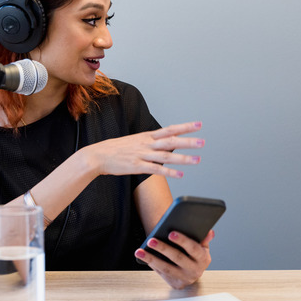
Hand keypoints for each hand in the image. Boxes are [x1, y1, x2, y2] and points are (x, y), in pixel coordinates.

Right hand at [82, 121, 203, 178]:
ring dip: (183, 158)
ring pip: (166, 156)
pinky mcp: (137, 167)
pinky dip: (169, 173)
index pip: (170, 129)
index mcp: (147, 137)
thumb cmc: (116, 149)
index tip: (198, 125)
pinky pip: (156, 170)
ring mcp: (142, 155)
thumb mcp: (135, 140)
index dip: (185, 127)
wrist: (97, 155)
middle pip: (171, 141)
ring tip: (197, 160)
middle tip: (202, 142)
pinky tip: (180, 175)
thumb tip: (163, 142)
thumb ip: (150, 142)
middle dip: (188, 141)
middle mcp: (147, 144)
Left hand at [134, 230, 214, 289]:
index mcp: (203, 259)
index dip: (182, 241)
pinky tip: (143, 257)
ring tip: (140, 251)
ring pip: (166, 268)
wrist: (194, 273)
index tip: (170, 233)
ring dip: (152, 259)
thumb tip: (209, 231)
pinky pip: (162, 274)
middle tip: (151, 240)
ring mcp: (185, 278)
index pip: (193, 248)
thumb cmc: (196, 255)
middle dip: (163, 248)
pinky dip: (152, 265)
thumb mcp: (202, 247)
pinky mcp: (175, 284)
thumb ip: (204, 238)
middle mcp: (195, 270)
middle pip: (177, 258)